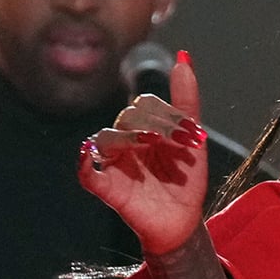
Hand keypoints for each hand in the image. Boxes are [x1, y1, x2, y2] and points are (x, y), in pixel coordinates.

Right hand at [77, 51, 208, 253]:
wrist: (183, 221)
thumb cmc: (185, 181)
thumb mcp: (192, 139)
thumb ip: (187, 100)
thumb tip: (183, 57)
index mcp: (144, 128)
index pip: (146, 106)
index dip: (167, 115)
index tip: (193, 137)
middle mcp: (125, 142)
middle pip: (127, 117)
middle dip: (154, 125)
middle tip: (179, 142)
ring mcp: (113, 163)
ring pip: (107, 137)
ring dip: (128, 137)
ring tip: (149, 141)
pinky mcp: (106, 187)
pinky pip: (87, 172)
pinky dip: (86, 163)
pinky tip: (91, 155)